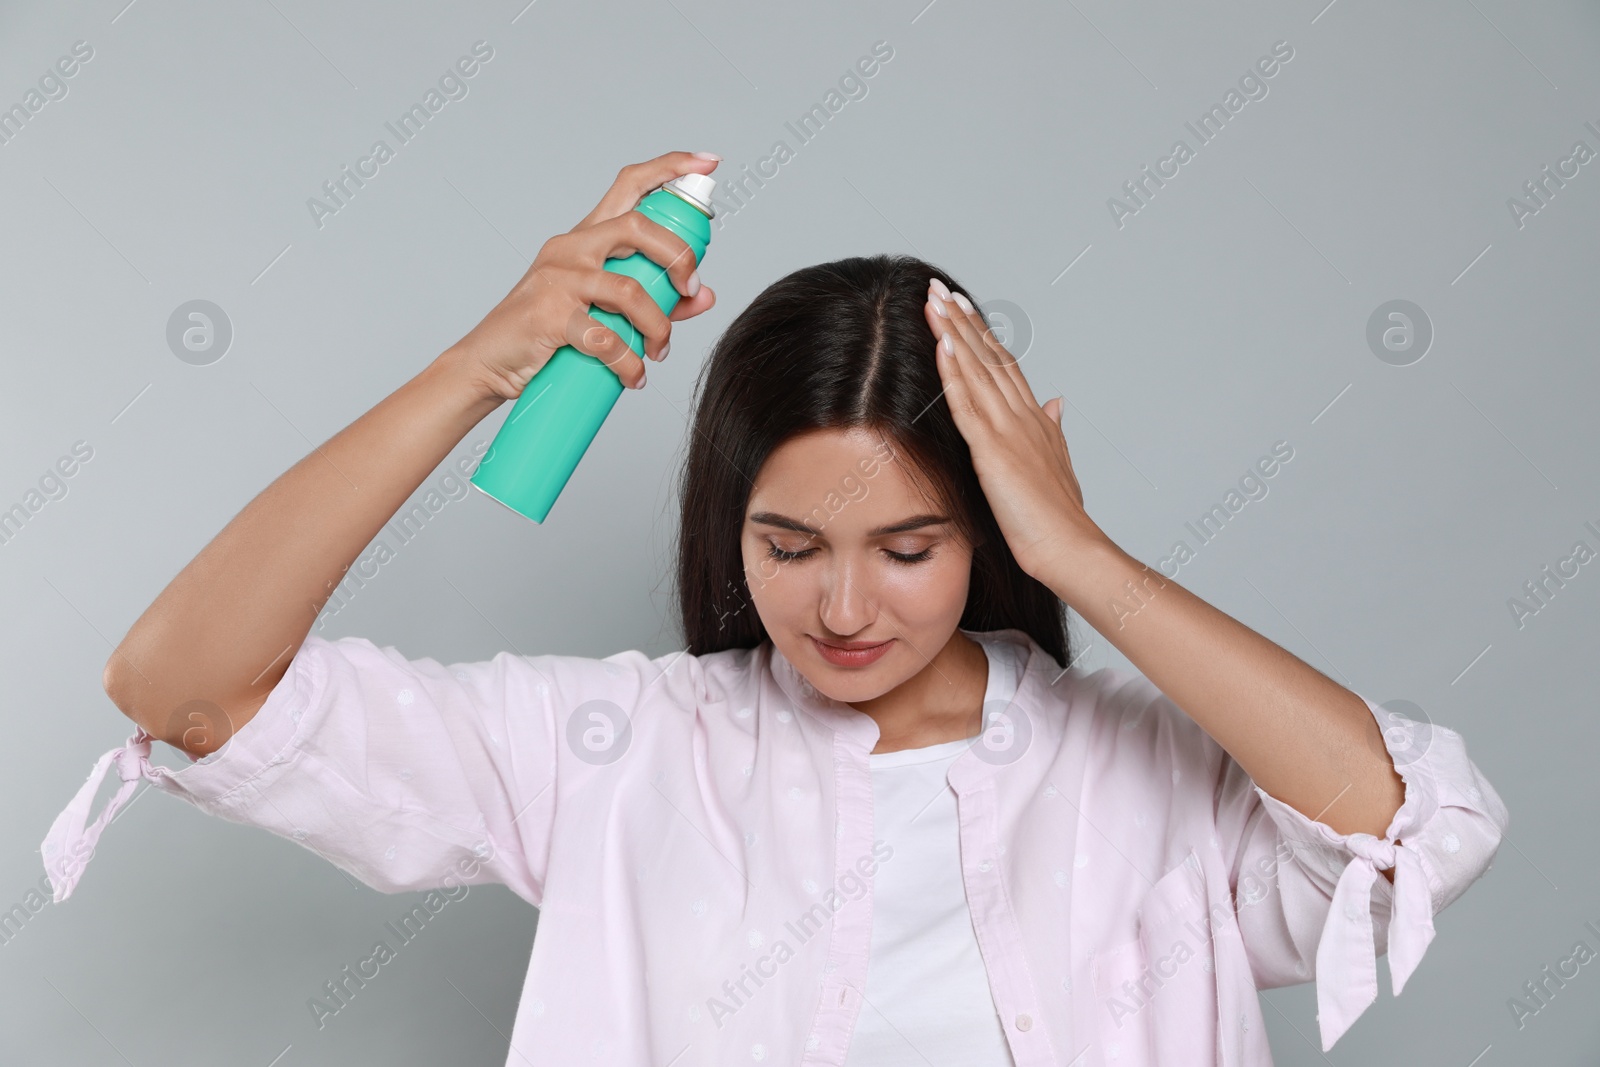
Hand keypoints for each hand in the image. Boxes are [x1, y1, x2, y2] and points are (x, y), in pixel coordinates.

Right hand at [448, 150, 720, 400]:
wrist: (491, 363)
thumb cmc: (547, 333)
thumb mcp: (604, 310)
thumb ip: (658, 299)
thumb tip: (705, 296)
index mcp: (586, 237)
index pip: (629, 184)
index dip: (670, 168)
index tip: (707, 163)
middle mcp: (571, 247)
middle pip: (638, 226)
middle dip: (678, 256)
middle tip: (690, 290)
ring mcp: (558, 279)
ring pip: (628, 290)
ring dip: (657, 326)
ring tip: (658, 351)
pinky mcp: (548, 315)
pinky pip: (605, 339)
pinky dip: (628, 363)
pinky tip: (633, 376)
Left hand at [921, 277, 1108, 580]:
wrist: (1070, 547)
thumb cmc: (1060, 518)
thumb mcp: (1057, 463)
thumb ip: (1054, 429)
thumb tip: (1058, 401)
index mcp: (1034, 418)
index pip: (1003, 365)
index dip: (981, 334)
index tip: (962, 306)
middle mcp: (1023, 415)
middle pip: (988, 356)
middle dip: (962, 320)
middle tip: (938, 288)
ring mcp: (1008, 430)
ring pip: (977, 369)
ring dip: (954, 332)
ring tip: (933, 300)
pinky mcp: (993, 450)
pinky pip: (969, 403)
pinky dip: (954, 372)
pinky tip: (943, 344)